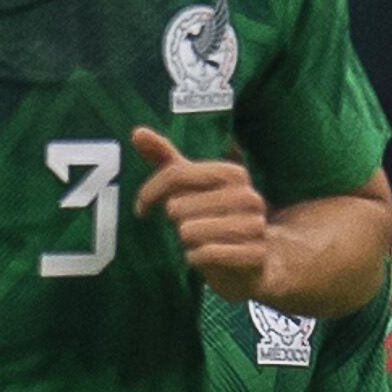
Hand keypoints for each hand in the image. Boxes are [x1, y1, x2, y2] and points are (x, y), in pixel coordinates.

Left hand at [130, 128, 271, 300]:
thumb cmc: (215, 217)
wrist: (255, 259)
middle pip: (178, 206)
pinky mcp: (253, 255)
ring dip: (187, 241)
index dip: (149, 193)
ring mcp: (254, 227)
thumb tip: (136, 132)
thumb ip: (165, 158)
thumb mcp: (191, 185)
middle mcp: (248, 196)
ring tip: (201, 240)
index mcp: (233, 173)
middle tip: (190, 226)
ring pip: (189, 231)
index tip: (140, 209)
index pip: (176, 175)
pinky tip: (205, 256)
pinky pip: (203, 255)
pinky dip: (195, 259)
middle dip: (176, 221)